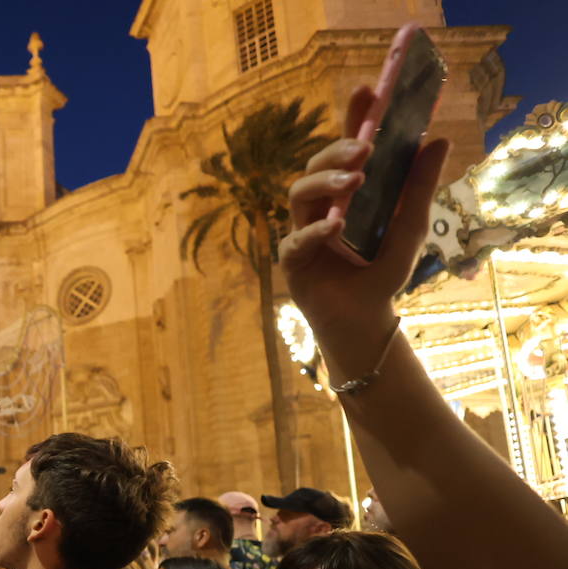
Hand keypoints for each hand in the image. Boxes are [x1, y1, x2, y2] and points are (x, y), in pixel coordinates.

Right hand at [279, 86, 448, 340]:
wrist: (366, 318)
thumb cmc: (383, 270)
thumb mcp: (410, 225)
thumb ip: (418, 186)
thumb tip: (437, 139)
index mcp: (345, 191)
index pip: (346, 147)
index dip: (352, 117)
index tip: (366, 89)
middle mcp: (320, 205)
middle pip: (315, 165)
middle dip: (337, 151)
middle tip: (366, 147)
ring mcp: (301, 230)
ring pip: (298, 194)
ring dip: (325, 182)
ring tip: (354, 180)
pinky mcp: (292, 260)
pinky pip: (295, 240)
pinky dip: (314, 232)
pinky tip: (335, 227)